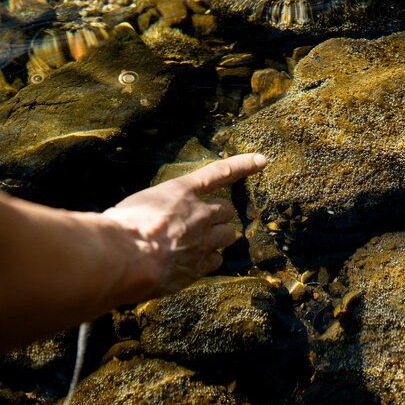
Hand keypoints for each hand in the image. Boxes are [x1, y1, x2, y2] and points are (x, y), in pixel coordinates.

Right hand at [102, 153, 266, 295]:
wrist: (122, 257)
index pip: (220, 172)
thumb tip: (153, 221)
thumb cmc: (120, 227)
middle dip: (219, 216)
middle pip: (227, 211)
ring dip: (219, 238)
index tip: (262, 160)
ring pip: (228, 236)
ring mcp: (203, 240)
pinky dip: (208, 260)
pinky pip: (215, 261)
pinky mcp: (200, 265)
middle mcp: (199, 213)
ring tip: (199, 243)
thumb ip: (156, 208)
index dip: (243, 165)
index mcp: (182, 191)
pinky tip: (192, 263)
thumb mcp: (137, 205)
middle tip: (203, 223)